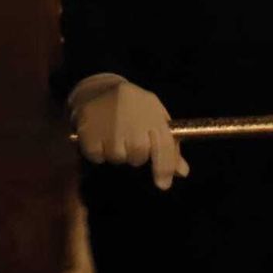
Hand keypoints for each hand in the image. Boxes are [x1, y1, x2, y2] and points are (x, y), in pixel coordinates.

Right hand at [72, 80, 189, 189]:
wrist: (98, 88)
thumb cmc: (133, 107)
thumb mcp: (155, 117)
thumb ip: (170, 146)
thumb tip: (183, 172)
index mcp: (153, 114)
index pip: (164, 147)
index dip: (165, 169)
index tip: (163, 184)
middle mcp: (133, 120)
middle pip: (138, 157)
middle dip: (135, 155)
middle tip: (129, 138)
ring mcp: (110, 126)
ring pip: (118, 158)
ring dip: (116, 152)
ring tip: (112, 132)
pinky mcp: (89, 132)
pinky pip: (98, 156)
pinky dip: (98, 151)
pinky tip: (99, 133)